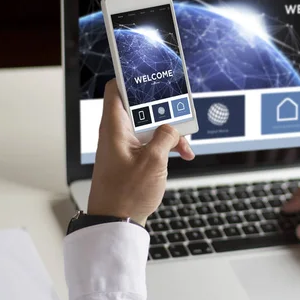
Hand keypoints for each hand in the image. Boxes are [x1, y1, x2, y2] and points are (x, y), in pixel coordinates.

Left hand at [88, 80, 194, 225]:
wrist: (117, 223)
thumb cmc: (126, 195)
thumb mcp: (153, 162)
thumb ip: (166, 137)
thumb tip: (172, 128)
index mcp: (114, 127)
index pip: (116, 89)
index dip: (131, 78)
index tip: (151, 75)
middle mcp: (117, 133)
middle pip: (141, 108)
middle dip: (164, 110)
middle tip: (180, 114)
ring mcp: (126, 145)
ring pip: (151, 126)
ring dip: (170, 132)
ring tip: (184, 145)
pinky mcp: (133, 158)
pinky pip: (152, 142)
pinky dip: (167, 145)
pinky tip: (181, 154)